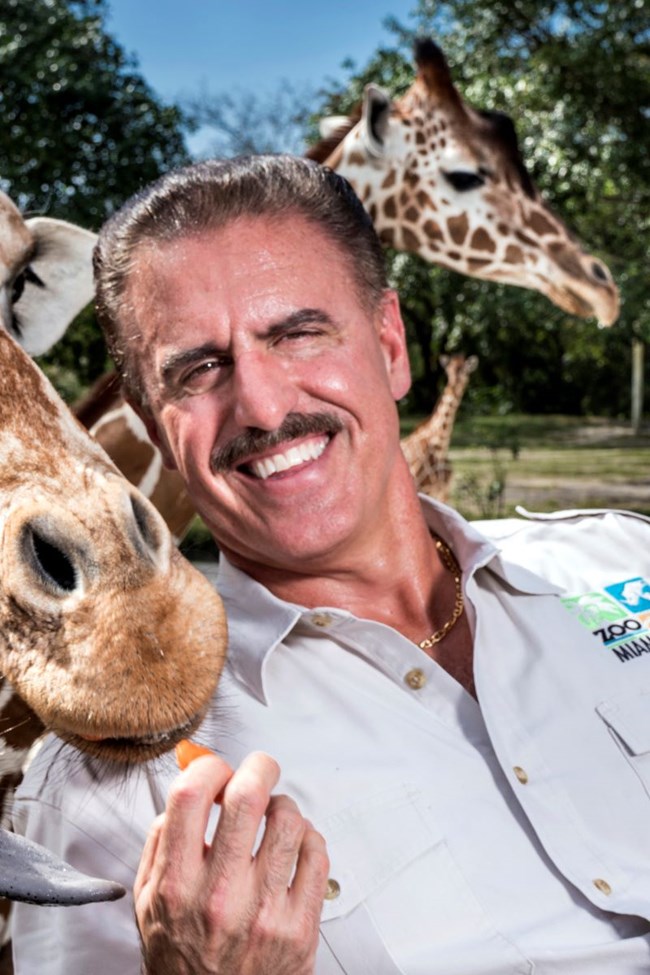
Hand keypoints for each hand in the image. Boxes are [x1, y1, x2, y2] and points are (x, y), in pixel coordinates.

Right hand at [134, 751, 328, 974]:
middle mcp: (218, 896)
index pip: (191, 796)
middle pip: (247, 797)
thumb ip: (161, 842)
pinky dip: (309, 837)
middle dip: (258, 767)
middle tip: (259, 768)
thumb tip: (189, 788)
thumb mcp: (149, 902)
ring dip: (284, 805)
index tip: (216, 770)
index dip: (208, 768)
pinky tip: (296, 845)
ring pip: (289, 821)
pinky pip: (317, 854)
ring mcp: (262, 912)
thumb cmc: (181, 958)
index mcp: (176, 885)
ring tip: (276, 813)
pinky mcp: (299, 928)